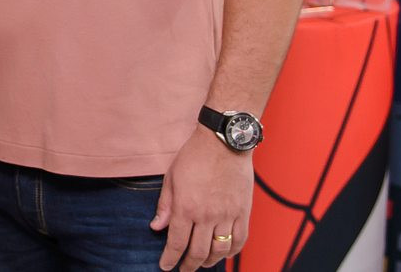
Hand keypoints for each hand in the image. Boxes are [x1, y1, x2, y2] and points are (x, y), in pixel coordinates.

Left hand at [151, 128, 252, 269]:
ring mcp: (228, 215)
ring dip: (208, 262)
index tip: (166, 266)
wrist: (224, 142)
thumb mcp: (171, 177)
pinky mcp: (243, 212)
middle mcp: (207, 215)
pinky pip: (239, 240)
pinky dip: (231, 252)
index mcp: (186, 207)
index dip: (170, 259)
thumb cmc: (194, 156)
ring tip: (200, 263)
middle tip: (182, 269)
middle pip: (198, 252)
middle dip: (188, 265)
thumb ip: (165, 205)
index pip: (177, 243)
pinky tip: (223, 253)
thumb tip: (156, 227)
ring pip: (219, 250)